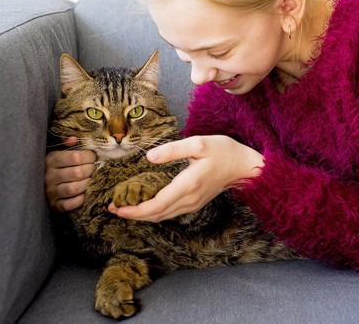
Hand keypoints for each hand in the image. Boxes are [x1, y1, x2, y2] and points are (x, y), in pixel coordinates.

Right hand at [45, 136, 96, 211]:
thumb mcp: (62, 151)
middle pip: (78, 173)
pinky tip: (85, 193)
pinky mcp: (54, 205)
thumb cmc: (61, 166)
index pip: (76, 157)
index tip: (94, 157)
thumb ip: (69, 143)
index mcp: (51, 159)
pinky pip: (70, 204)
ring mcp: (51, 192)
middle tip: (95, 168)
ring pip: (74, 189)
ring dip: (88, 184)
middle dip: (91, 170)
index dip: (89, 157)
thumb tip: (73, 139)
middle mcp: (49, 176)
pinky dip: (80, 199)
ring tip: (92, 179)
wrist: (46, 186)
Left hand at [108, 135, 262, 221]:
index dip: (135, 210)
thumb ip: (172, 150)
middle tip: (112, 208)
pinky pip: (170, 212)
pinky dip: (154, 211)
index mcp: (187, 185)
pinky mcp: (194, 202)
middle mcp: (189, 200)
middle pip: (156, 215)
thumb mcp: (198, 143)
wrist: (245, 167)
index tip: (117, 207)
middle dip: (133, 214)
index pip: (156, 205)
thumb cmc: (223, 152)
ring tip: (124, 207)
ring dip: (142, 214)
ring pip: (163, 216)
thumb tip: (149, 157)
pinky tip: (145, 204)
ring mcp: (192, 204)